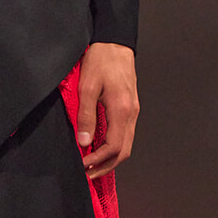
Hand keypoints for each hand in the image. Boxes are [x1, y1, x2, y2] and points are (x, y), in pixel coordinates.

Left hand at [76, 42, 138, 179]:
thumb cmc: (100, 61)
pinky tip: (101, 147)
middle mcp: (132, 113)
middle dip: (106, 166)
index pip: (114, 147)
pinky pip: (125, 134)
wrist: (114, 43)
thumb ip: (85, 116)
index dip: (98, 160)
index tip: (83, 165)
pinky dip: (114, 146)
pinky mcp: (131, 107)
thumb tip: (85, 142)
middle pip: (124, 151)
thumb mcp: (86, 88)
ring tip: (92, 165)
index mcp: (122, 110)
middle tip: (88, 174)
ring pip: (126, 144)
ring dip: (110, 158)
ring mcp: (133, 111)